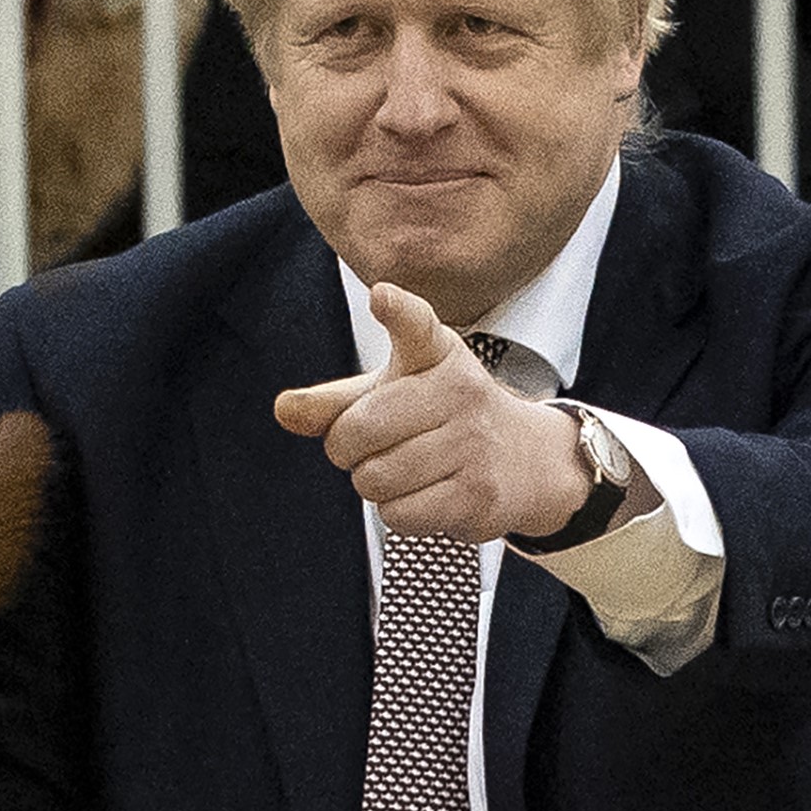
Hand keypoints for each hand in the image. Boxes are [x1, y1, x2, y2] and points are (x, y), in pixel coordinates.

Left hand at [274, 282, 592, 543]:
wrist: (526, 462)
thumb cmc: (441, 419)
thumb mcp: (392, 395)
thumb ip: (334, 402)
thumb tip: (284, 408)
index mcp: (435, 354)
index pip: (416, 325)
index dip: (397, 311)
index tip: (382, 297)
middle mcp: (460, 390)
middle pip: (356, 432)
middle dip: (348, 450)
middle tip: (375, 446)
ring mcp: (474, 443)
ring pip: (374, 479)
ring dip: (375, 484)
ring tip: (408, 469)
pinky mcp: (479, 494)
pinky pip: (398, 513)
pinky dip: (399, 512)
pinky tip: (428, 494)